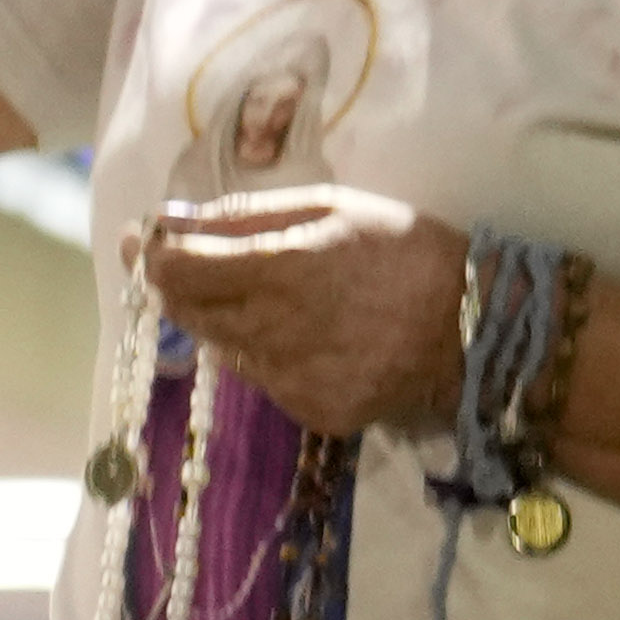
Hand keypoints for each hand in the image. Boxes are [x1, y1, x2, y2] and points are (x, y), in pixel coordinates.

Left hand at [135, 186, 463, 437]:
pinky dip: (269, 355)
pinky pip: (265, 380)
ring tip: (278, 297)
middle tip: (197, 264)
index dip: (150, 253)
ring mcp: (292, 380)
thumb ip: (244, 217)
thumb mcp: (330, 207)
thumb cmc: (405, 250)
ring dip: (230, 320)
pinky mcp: (311, 412)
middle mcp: (276, 331)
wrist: (477, 329)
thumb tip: (172, 223)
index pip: (177, 270)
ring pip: (224, 348)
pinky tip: (311, 336)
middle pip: (188, 314)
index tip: (142, 238)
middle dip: (183, 286)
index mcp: (281, 268)